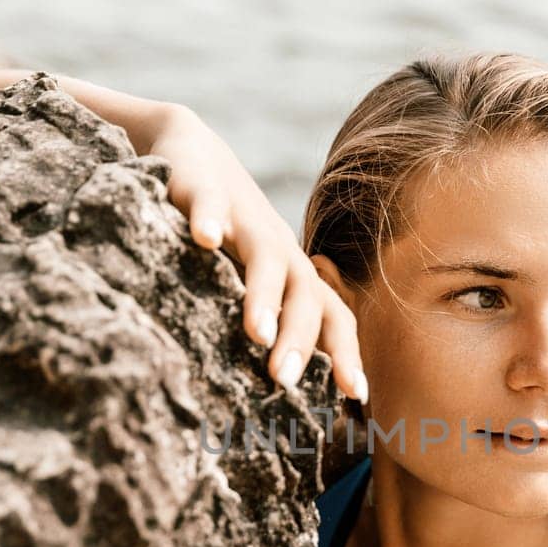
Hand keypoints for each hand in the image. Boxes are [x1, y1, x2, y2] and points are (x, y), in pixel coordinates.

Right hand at [156, 105, 368, 403]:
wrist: (192, 151)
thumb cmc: (228, 233)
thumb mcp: (251, 280)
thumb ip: (267, 325)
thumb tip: (279, 394)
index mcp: (293, 276)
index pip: (331, 318)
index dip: (345, 353)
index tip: (355, 395)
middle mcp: (277, 249)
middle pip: (302, 295)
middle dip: (298, 339)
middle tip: (284, 380)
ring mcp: (244, 219)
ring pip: (264, 257)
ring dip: (264, 295)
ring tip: (258, 332)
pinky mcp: (202, 189)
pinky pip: (209, 203)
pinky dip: (208, 219)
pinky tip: (204, 239)